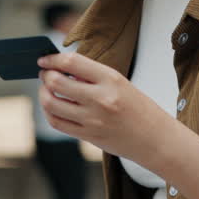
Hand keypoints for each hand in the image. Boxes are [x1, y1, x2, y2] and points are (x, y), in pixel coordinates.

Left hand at [36, 52, 173, 161]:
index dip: (52, 59)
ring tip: (46, 89)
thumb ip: (92, 76)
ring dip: (43, 93)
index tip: (44, 60)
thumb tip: (61, 69)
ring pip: (51, 103)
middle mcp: (100, 99)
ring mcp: (93, 119)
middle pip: (56, 82)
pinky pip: (57, 122)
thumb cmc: (138, 108)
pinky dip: (49, 112)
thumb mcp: (120, 83)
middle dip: (45, 75)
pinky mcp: (88, 136)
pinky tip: (51, 106)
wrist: (155, 139)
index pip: (71, 62)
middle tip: (44, 73)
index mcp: (111, 79)